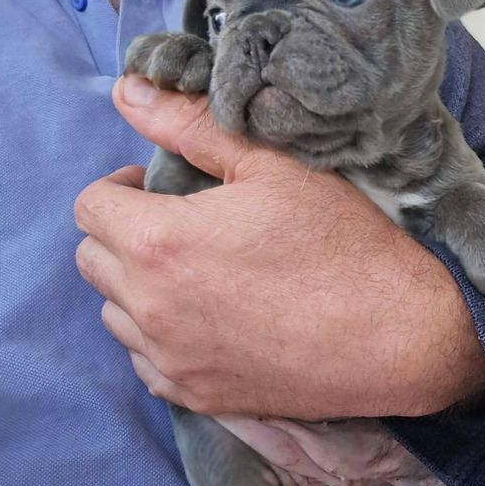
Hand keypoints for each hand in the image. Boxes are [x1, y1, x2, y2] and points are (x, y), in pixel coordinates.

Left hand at [74, 76, 484, 419]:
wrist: (394, 335)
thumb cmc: (340, 242)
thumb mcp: (271, 166)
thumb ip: (190, 125)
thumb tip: (128, 91)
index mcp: (160, 242)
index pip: (90, 207)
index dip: (118, 187)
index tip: (153, 187)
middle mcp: (151, 306)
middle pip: (92, 261)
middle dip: (122, 233)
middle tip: (174, 223)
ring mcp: (172, 358)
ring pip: (114, 314)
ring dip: (136, 286)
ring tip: (189, 272)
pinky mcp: (199, 395)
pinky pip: (146, 365)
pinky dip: (159, 338)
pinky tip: (203, 321)